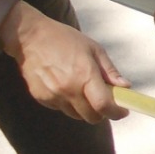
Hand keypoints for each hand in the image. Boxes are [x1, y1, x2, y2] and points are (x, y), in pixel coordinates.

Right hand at [2, 3, 130, 122]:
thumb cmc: (64, 39)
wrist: (29, 36)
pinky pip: (61, 109)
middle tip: (102, 100)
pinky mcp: (41, 98)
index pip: (104, 106)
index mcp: (85, 75)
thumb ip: (110, 71)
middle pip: (92, 117)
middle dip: (101, 112)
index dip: (116, 113)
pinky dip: (68, 103)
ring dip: (84, 108)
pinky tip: (64, 86)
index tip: (121, 112)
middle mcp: (69, 88)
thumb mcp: (93, 49)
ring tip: (81, 90)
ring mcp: (54, 95)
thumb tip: (125, 87)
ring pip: (77, 115)